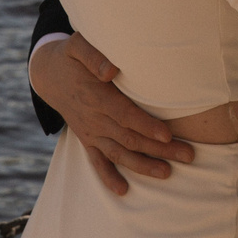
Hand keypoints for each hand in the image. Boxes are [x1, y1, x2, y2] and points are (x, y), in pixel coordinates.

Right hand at [29, 32, 194, 193]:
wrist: (49, 74)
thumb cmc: (71, 56)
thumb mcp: (78, 46)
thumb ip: (94, 55)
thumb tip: (111, 70)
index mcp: (96, 96)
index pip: (125, 114)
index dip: (146, 126)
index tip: (167, 135)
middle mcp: (94, 119)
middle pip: (130, 137)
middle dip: (160, 149)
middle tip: (189, 155)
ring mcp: (90, 132)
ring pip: (119, 153)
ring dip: (143, 165)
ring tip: (168, 173)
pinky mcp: (87, 139)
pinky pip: (97, 162)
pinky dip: (108, 177)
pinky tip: (123, 191)